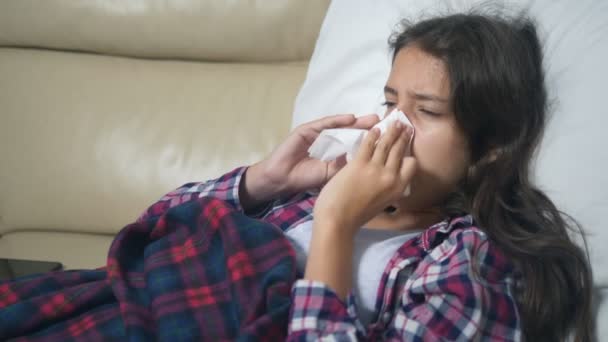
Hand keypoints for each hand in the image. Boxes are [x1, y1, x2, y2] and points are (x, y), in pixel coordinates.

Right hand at [241, 114, 379, 209]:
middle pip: (353, 132)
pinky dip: (337, 120)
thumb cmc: (305, 178)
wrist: (281, 179)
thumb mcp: (333, 175)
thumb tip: (372, 165)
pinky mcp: (306, 130)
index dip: (374, 142)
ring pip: (341, 126)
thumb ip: (349, 168)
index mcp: (336, 151)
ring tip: (373, 119)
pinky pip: (324, 124)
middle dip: (371, 129)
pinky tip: (350, 118)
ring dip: (358, 122)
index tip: (392, 141)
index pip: (358, 143)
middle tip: (389, 124)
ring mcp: (318, 133)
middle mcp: (329, 140)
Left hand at [313, 120, 415, 235]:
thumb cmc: (355, 217)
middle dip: (403, 136)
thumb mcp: (380, 203)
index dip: (409, 155)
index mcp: (398, 189)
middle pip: (400, 150)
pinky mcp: (359, 164)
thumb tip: (385, 177)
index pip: (411, 165)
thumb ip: (385, 189)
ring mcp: (375, 169)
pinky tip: (375, 129)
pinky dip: (372, 134)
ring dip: (391, 130)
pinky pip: (369, 144)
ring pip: (386, 144)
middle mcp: (390, 177)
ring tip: (394, 122)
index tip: (407, 147)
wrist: (337, 220)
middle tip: (405, 125)